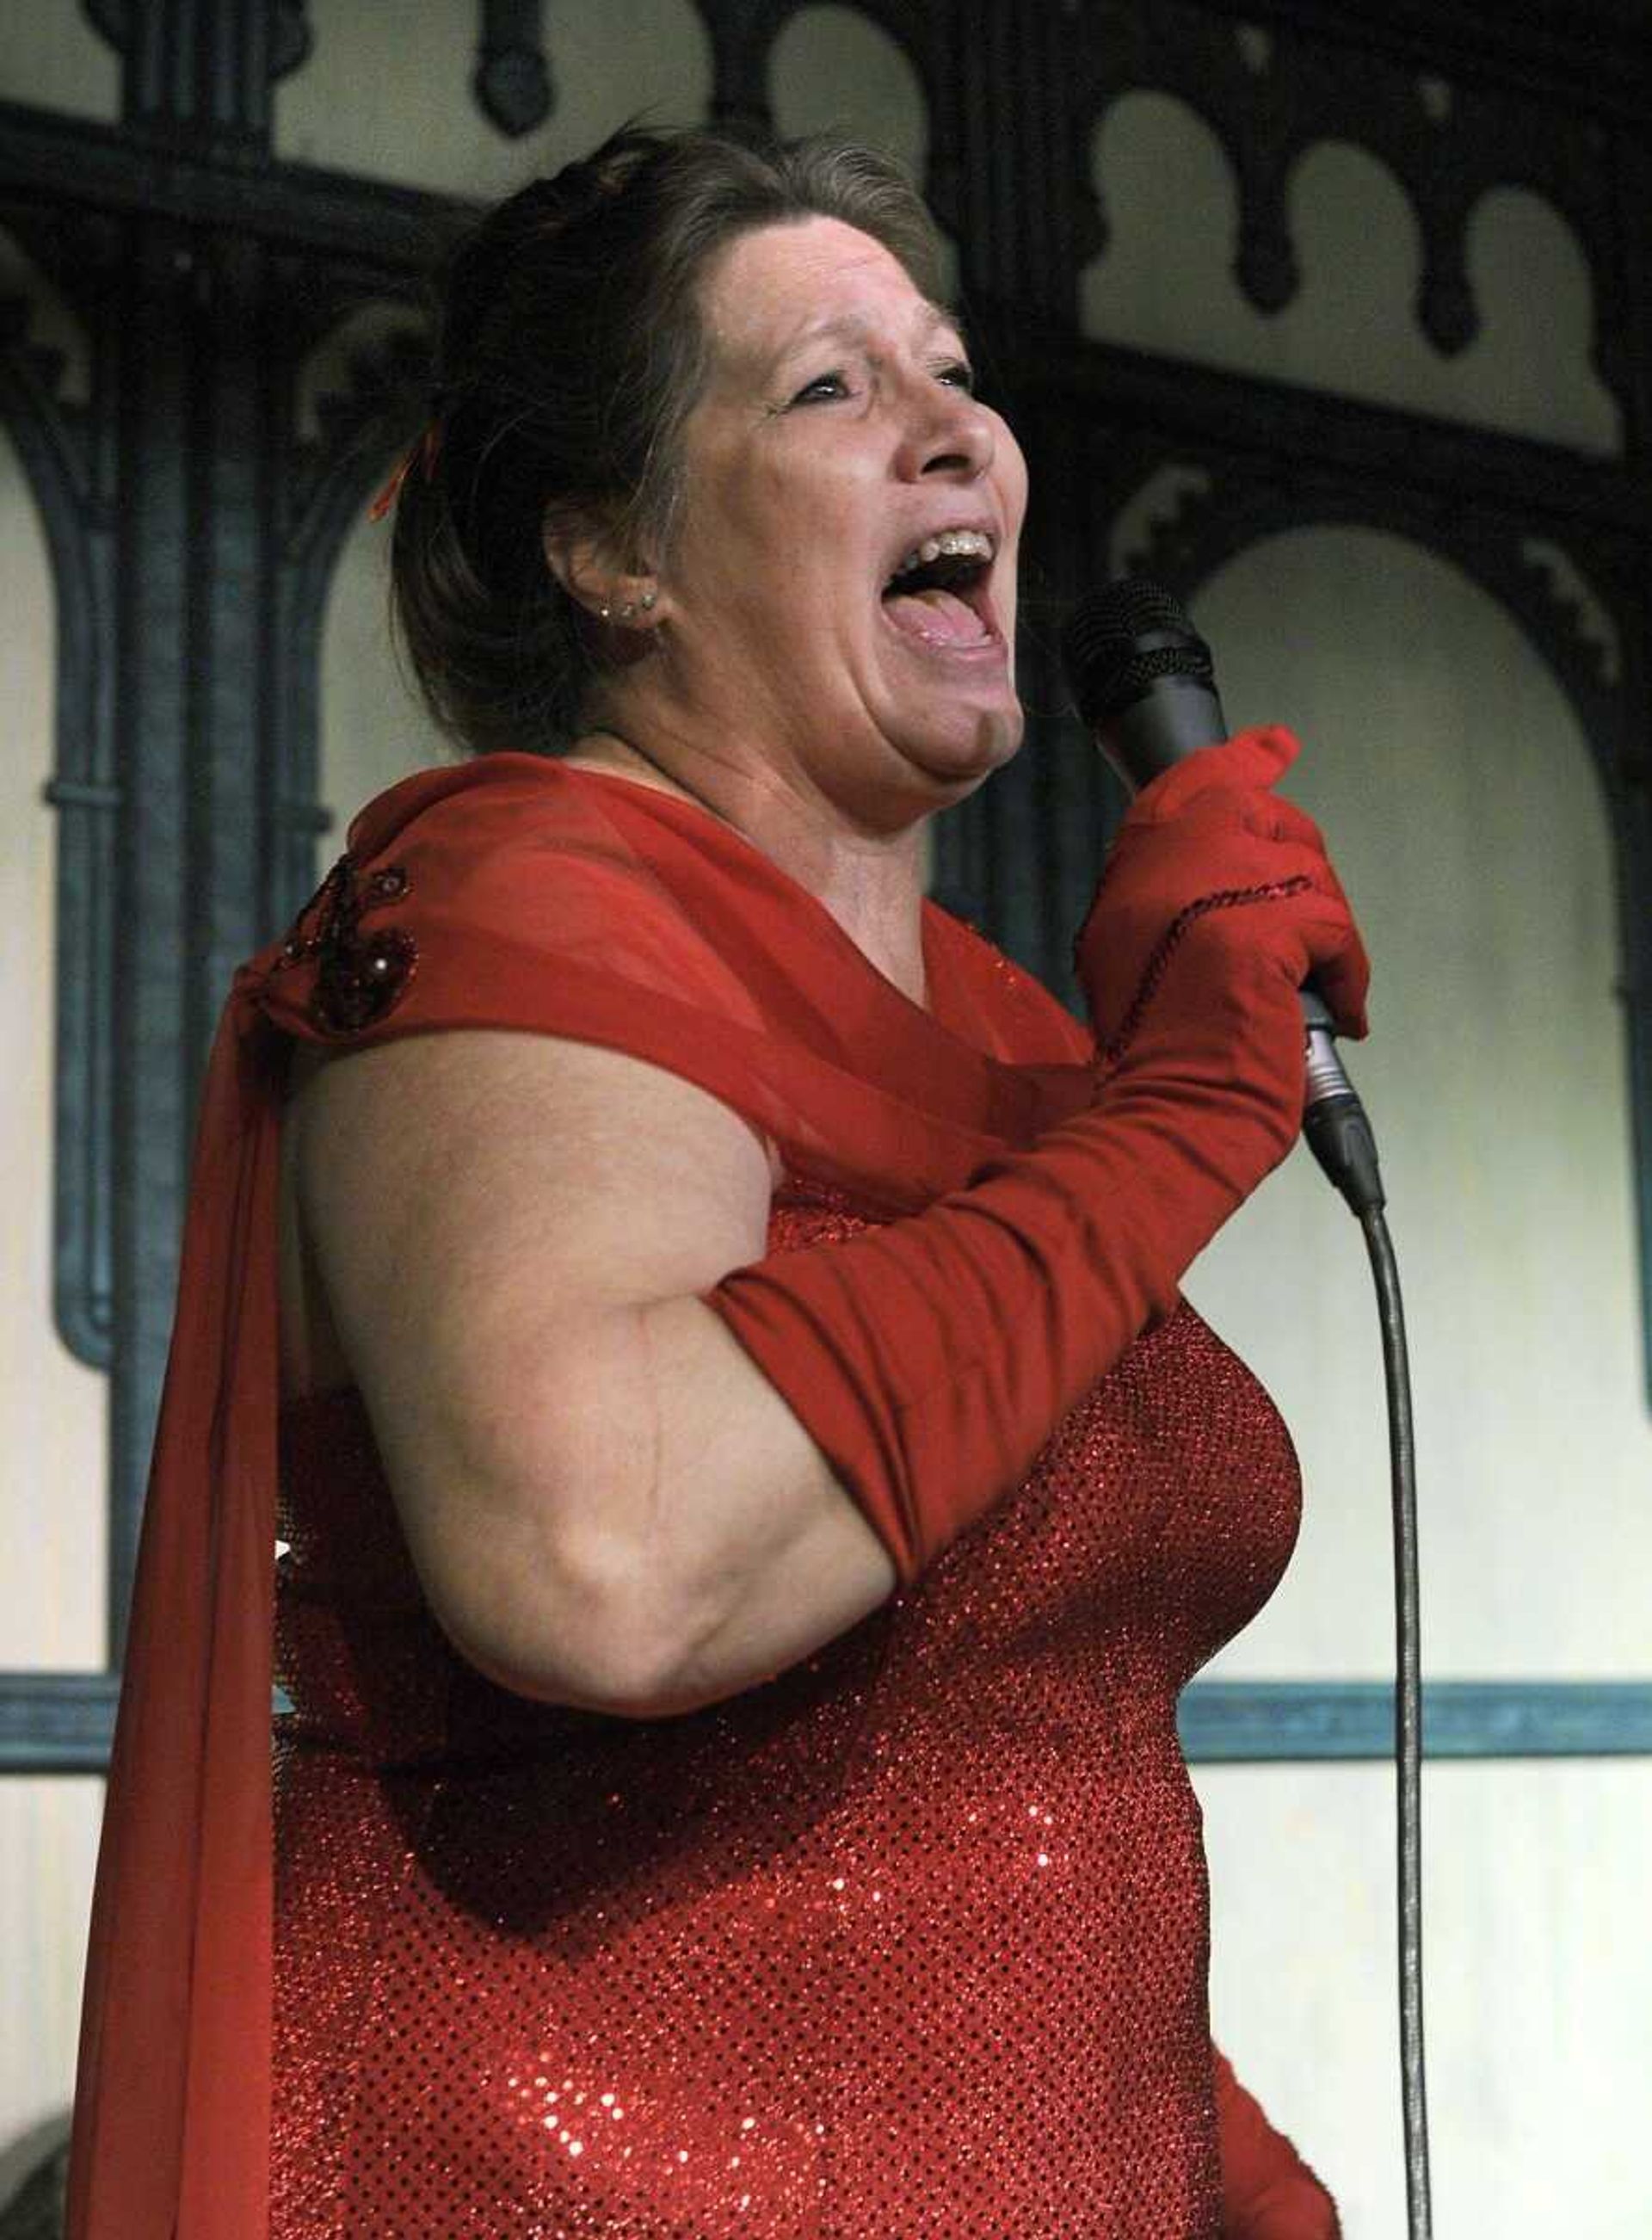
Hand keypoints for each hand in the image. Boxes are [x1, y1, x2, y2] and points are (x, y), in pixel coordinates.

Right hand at [1077, 726, 1368, 1070]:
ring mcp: (1216, 887)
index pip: (1190, 783)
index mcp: (1134, 870)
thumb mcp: (1130, 959)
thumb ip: (1167, 904)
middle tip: (1309, 923)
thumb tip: (1223, 888)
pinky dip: (1345, 974)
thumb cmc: (1155, 1052)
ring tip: (1307, 986)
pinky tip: (1340, 1008)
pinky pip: (1334, 930)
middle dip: (1299, 865)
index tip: (1275, 745)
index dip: (1240, 763)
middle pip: (1262, 814)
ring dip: (1322, 930)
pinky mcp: (1264, 928)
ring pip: (1307, 870)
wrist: (1166, 1106)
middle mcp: (1169, 862)